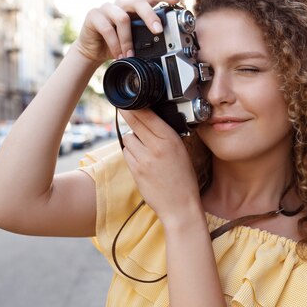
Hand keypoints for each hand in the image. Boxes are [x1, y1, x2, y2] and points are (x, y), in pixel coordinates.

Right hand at [74, 0, 180, 63]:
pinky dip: (115, 45)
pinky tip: (118, 54)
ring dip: (128, 40)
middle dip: (150, 16)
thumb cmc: (116, 44)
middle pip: (138, 2)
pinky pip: (108, 29)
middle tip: (158, 31)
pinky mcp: (94, 15)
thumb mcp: (135, 41)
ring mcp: (107, 7)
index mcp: (135, 8)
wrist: (92, 51)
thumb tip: (166, 44)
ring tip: (130, 55)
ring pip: (123, 19)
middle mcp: (122, 4)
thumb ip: (147, 37)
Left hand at [119, 109, 202, 226]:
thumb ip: (165, 135)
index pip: (148, 116)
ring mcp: (143, 160)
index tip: (128, 100)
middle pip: (134, 123)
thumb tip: (148, 120)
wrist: (180, 205)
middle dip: (128, 115)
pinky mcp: (135, 171)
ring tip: (143, 149)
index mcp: (170, 139)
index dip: (135, 106)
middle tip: (123, 108)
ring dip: (132, 140)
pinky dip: (131, 154)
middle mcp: (156, 147)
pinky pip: (126, 154)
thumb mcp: (180, 151)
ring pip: (128, 139)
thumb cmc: (183, 178)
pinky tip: (141, 160)